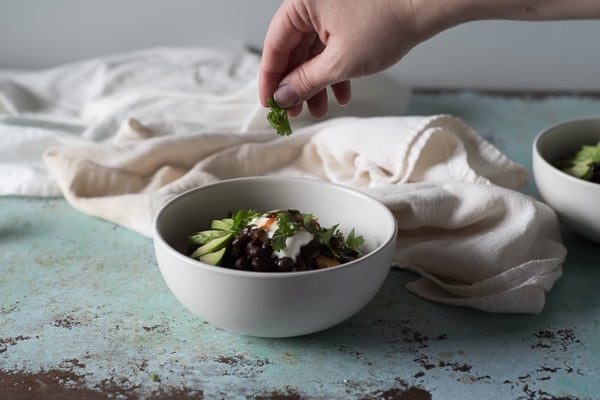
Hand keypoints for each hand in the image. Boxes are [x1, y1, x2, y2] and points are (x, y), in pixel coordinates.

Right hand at [258, 0, 425, 117]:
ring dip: (316, 82)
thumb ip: (306, 82)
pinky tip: (341, 94)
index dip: (271, 79)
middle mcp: (311, 1)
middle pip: (293, 50)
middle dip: (297, 85)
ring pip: (312, 51)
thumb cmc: (387, 22)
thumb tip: (283, 98)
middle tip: (295, 113)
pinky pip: (329, 46)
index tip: (270, 104)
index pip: (274, 45)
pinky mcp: (346, 15)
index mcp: (301, 2)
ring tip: (320, 110)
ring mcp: (329, 7)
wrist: (426, 4)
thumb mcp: (340, 62)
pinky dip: (333, 70)